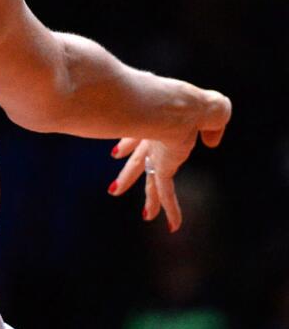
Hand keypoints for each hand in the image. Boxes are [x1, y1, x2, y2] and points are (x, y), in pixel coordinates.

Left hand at [107, 89, 230, 231]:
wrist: (179, 106)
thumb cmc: (191, 102)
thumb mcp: (209, 107)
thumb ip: (212, 124)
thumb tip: (211, 142)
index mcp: (156, 123)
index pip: (138, 136)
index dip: (127, 144)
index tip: (116, 153)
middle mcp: (151, 140)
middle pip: (138, 160)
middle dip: (129, 173)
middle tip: (116, 187)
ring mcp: (157, 154)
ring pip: (149, 180)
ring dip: (148, 198)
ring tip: (144, 215)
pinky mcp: (164, 167)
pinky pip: (167, 193)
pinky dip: (172, 210)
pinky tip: (173, 226)